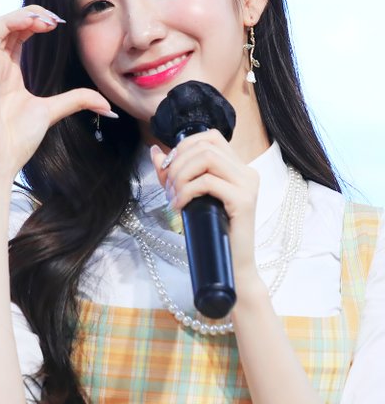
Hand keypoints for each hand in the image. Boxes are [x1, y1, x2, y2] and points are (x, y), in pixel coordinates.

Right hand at [0, 6, 115, 179]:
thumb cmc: (16, 140)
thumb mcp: (53, 112)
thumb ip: (77, 101)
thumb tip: (108, 106)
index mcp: (11, 73)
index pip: (19, 34)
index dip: (38, 22)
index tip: (62, 25)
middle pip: (11, 25)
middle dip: (35, 14)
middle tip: (57, 20)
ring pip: (1, 24)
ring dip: (25, 14)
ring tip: (48, 20)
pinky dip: (13, 20)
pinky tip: (34, 22)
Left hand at [150, 130, 259, 279]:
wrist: (233, 266)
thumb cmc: (211, 232)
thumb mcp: (189, 196)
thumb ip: (174, 173)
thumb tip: (155, 151)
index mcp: (238, 168)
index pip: (211, 137)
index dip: (185, 146)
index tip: (170, 169)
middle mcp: (247, 172)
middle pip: (205, 146)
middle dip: (178, 163)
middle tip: (168, 187)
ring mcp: (248, 185)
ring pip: (207, 158)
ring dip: (181, 175)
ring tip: (173, 196)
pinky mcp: (243, 200)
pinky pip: (208, 182)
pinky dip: (187, 191)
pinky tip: (180, 206)